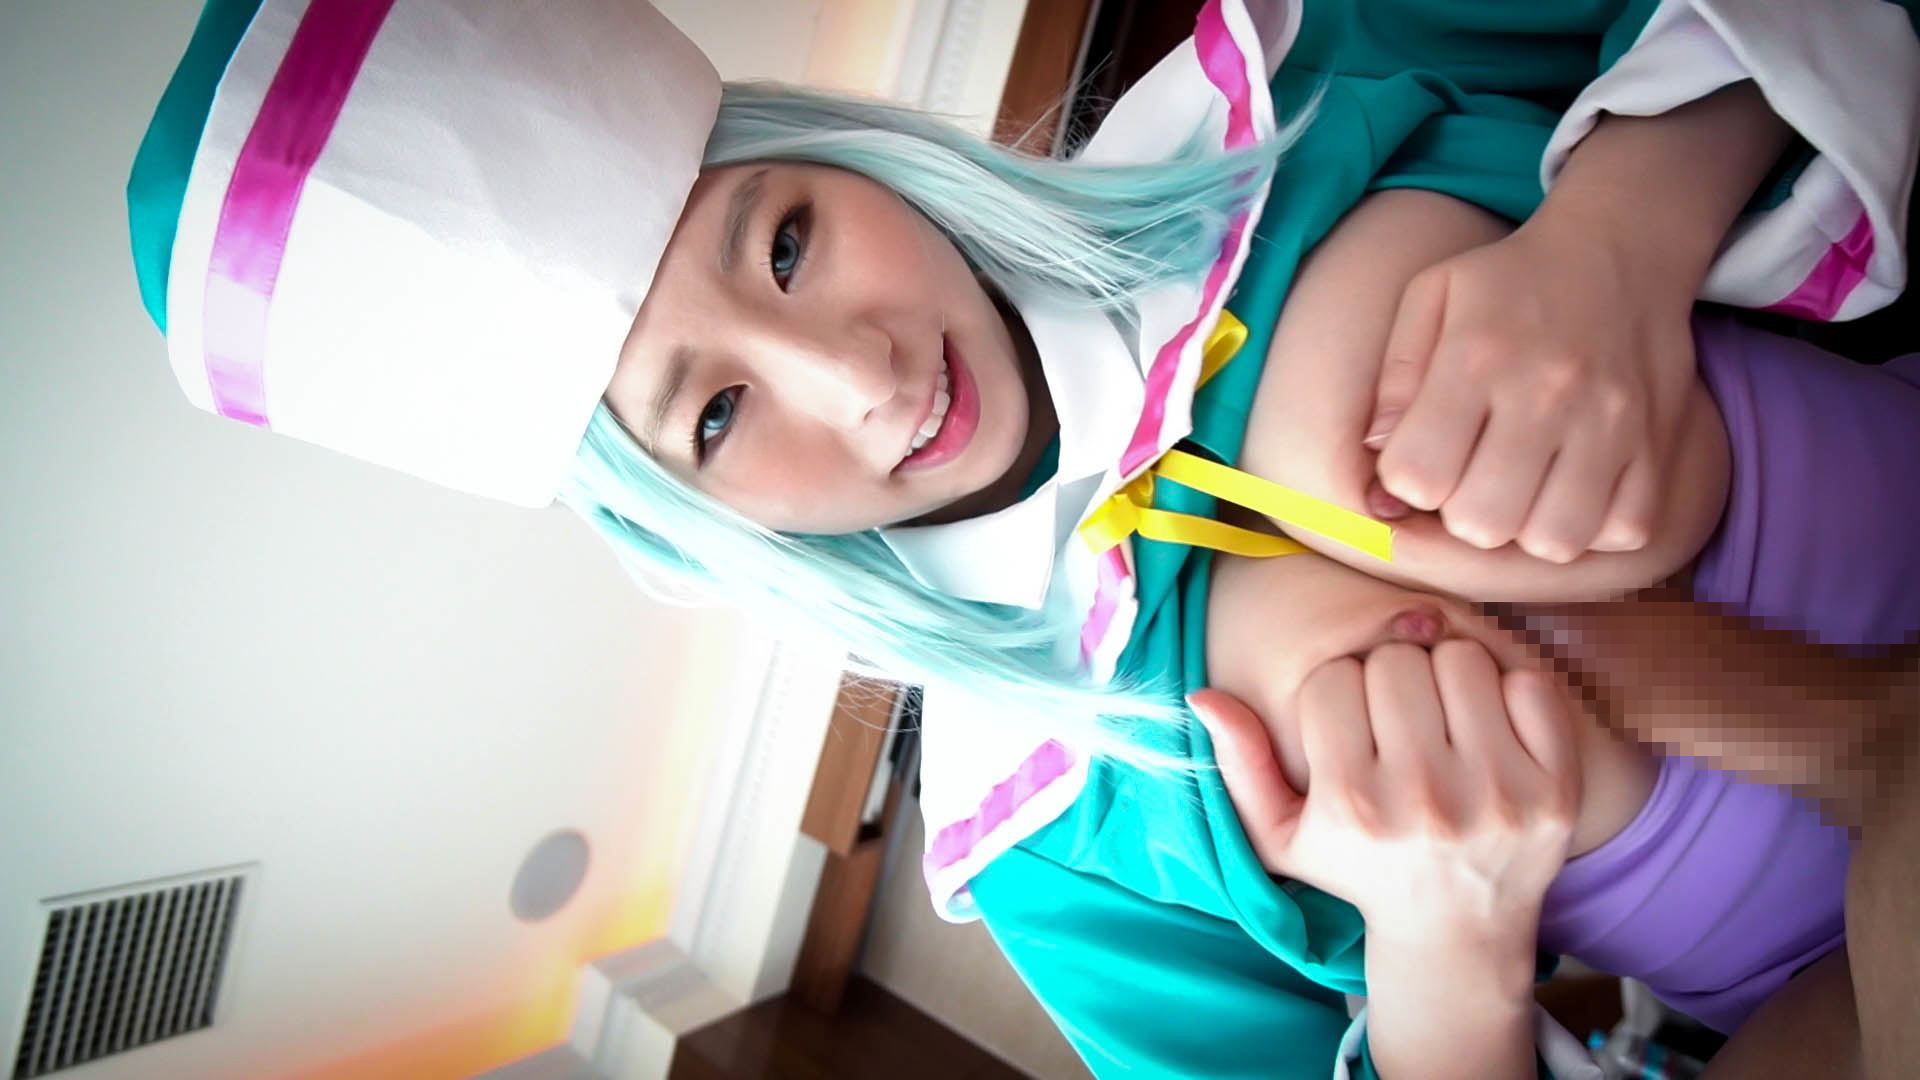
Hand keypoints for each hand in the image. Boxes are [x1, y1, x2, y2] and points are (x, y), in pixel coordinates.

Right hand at [1191, 640, 1579, 936]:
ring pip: (1459, 658)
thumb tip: (1202, 694)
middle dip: (1389, 679)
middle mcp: (1424, 799)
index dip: (1336, 694)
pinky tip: (1490, 731)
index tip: (1348, 727)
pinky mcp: (1556, 791)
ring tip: (1441, 720)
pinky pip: (1529, 684)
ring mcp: (1498, 793)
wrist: (1456, 933)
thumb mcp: (1280, 835)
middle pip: (1395, 660)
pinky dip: (1509, 694)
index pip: (1332, 679)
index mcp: (1352, 804)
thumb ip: (1239, 763)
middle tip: (1397, 719)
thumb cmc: (1358, 869)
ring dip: (1445, 678)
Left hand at [1363, 218, 1696, 563]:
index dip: (1406, 479)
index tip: (1422, 454)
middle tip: (1470, 476)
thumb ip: (1394, 377)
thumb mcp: (1431, 296)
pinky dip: (1593, 526)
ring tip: (1521, 488)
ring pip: (1553, 541)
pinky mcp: (1658, 443)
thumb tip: (1376, 455)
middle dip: (1461, 512)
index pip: (1416, 476)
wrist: (1621, 247)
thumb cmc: (1508, 281)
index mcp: (1477, 356)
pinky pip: (1623, 531)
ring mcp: (1612, 423)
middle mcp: (1547, 393)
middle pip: (1482, 522)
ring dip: (1526, 528)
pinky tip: (1572, 489)